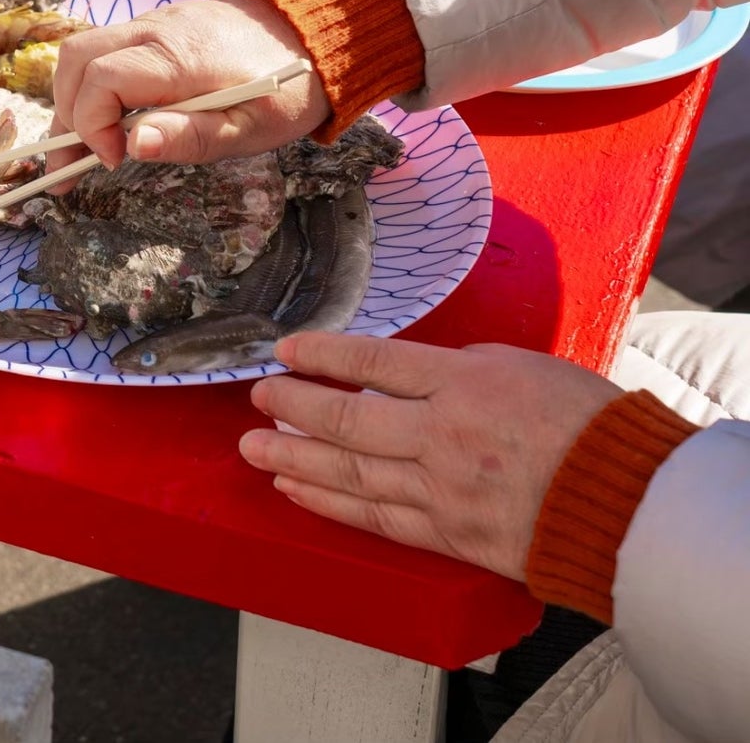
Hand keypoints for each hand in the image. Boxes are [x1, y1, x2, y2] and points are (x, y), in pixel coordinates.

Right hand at [46, 0, 324, 180]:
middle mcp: (154, 30)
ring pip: (82, 51)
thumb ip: (191, 137)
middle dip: (65, 113)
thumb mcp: (252, 128)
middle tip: (72, 162)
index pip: (99, 80)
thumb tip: (133, 146)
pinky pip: (105, 50)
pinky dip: (91, 85)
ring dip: (72, 100)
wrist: (316, 31)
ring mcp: (152, 23)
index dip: (91, 125)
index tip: (115, 160)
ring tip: (77, 149)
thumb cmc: (288, 87)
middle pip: (75, 59)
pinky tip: (105, 121)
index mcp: (176, 58)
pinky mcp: (156, 27)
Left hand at [238, 333, 621, 580]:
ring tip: (253, 446)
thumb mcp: (524, 366)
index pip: (374, 361)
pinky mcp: (446, 533)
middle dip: (292, 407)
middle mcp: (442, 436)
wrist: (630, 504)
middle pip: (347, 418)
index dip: (322, 355)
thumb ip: (460, 369)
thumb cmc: (589, 427)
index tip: (286, 351)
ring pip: (349, 471)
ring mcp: (441, 489)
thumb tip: (411, 375)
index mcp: (464, 384)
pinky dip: (328, 501)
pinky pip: (373, 516)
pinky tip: (296, 487)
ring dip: (294, 457)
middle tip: (256, 398)